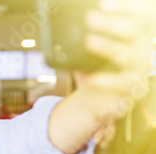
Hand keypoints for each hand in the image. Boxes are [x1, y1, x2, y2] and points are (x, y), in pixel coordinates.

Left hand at [76, 0, 153, 120]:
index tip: (103, 4)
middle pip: (133, 31)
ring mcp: (140, 69)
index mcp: (133, 35)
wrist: (96, 100)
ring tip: (89, 41)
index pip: (136, 15)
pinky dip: (104, 81)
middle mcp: (141, 48)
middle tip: (90, 17)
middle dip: (111, 23)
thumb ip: (78, 38)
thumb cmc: (92, 69)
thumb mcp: (84, 52)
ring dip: (108, 46)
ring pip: (129, 55)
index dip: (124, 7)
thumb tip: (55, 24)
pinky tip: (89, 79)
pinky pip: (122, 83)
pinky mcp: (133, 89)